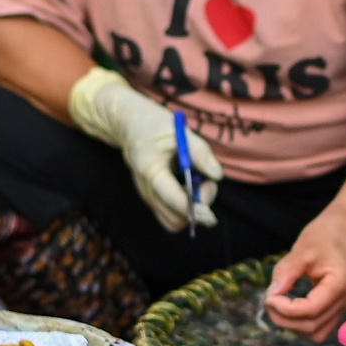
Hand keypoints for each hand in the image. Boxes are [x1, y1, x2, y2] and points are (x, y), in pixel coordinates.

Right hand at [66, 68, 221, 233]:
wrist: (127, 124)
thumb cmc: (154, 124)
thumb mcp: (179, 131)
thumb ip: (200, 153)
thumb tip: (217, 176)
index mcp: (150, 170)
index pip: (173, 200)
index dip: (195, 209)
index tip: (212, 212)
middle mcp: (146, 189)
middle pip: (175, 217)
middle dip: (198, 207)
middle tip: (208, 181)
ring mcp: (147, 196)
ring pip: (174, 221)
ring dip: (193, 209)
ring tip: (198, 183)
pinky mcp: (152, 199)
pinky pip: (171, 215)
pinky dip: (185, 208)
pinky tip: (190, 187)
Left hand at [265, 206, 345, 341]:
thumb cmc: (325, 234)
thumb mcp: (302, 249)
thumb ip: (285, 273)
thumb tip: (271, 296)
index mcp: (341, 283)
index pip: (311, 310)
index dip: (286, 309)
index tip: (269, 296)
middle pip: (313, 325)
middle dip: (285, 319)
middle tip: (268, 301)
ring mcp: (345, 305)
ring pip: (317, 332)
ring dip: (293, 325)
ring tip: (278, 306)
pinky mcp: (339, 306)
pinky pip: (320, 326)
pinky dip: (302, 323)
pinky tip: (290, 308)